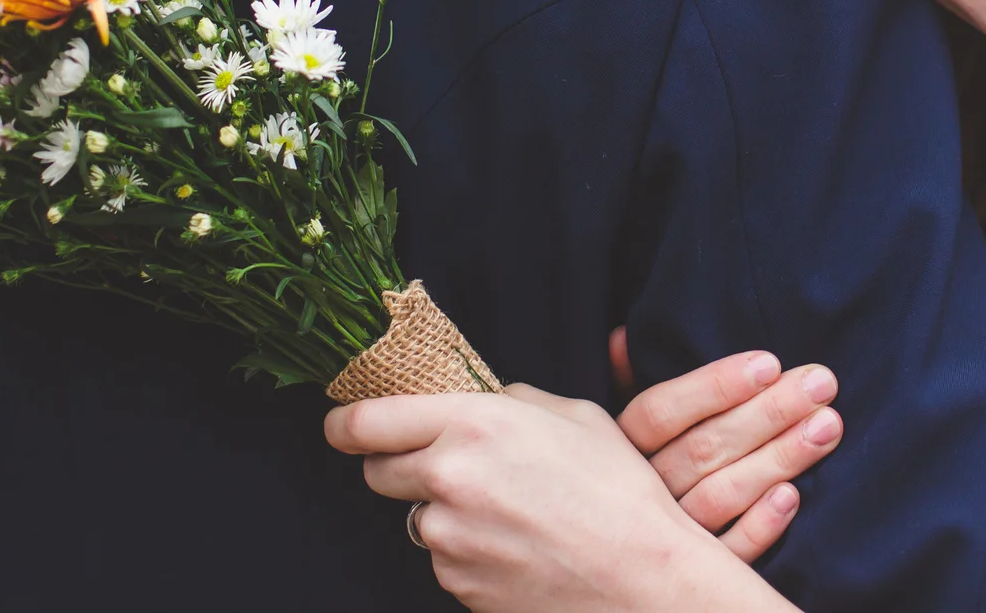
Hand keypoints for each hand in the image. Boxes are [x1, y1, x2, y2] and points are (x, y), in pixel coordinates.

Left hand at [330, 386, 752, 611]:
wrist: (644, 580)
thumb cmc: (619, 493)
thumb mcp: (575, 417)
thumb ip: (512, 401)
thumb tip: (480, 400)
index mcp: (474, 425)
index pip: (368, 422)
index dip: (345, 422)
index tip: (342, 425)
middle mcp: (448, 481)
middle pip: (377, 472)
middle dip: (400, 465)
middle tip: (447, 465)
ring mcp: (449, 540)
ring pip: (417, 518)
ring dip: (445, 512)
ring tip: (509, 513)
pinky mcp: (457, 585)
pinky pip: (444, 560)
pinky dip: (468, 551)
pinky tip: (517, 546)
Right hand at [611, 327, 841, 545]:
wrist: (612, 568)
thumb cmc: (628, 478)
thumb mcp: (613, 436)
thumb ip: (629, 390)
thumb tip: (624, 340)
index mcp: (616, 452)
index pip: (659, 413)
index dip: (713, 386)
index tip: (769, 363)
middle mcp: (636, 496)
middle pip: (702, 450)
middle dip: (768, 412)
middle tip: (822, 384)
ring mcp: (664, 540)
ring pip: (720, 497)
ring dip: (778, 459)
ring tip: (827, 426)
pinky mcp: (688, 579)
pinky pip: (726, 558)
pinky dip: (758, 528)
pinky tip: (793, 497)